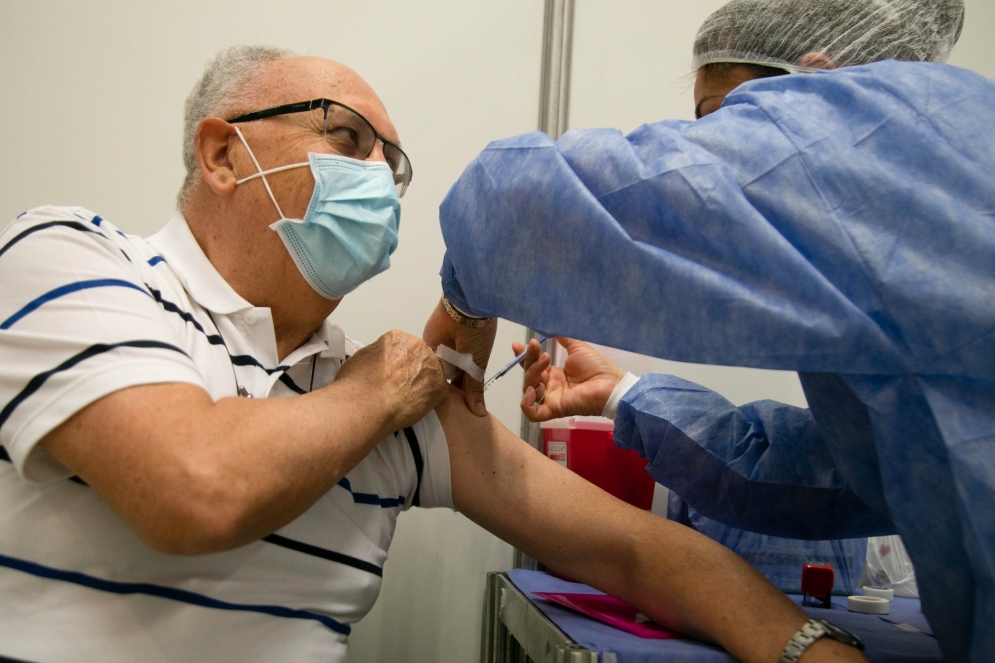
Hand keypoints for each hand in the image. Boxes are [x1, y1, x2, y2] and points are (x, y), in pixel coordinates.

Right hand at [337, 329, 449, 432]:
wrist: (366, 405)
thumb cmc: (356, 384)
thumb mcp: (362, 357)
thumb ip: (379, 354)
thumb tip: (384, 362)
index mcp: (397, 337)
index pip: (402, 346)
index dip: (397, 361)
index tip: (391, 373)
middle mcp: (418, 346)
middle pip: (419, 356)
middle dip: (412, 369)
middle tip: (400, 386)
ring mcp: (431, 365)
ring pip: (431, 372)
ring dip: (423, 381)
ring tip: (407, 397)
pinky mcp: (440, 386)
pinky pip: (438, 390)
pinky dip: (429, 398)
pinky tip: (415, 405)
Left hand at [423, 298, 496, 416]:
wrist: (464, 311)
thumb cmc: (476, 338)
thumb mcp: (477, 364)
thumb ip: (474, 388)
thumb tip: (479, 413)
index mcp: (470, 364)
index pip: (463, 385)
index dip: (460, 398)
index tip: (453, 414)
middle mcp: (455, 360)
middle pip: (447, 380)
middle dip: (443, 392)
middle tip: (433, 412)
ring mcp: (441, 353)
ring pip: (434, 372)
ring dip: (430, 382)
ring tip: (419, 404)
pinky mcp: (427, 346)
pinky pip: (423, 361)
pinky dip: (420, 370)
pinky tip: (411, 388)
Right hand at [516, 337, 626, 421]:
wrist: (612, 383)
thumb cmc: (598, 367)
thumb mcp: (578, 348)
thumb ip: (564, 338)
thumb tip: (551, 328)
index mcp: (555, 374)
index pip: (533, 366)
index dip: (524, 356)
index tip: (518, 345)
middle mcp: (551, 387)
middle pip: (529, 376)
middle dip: (529, 360)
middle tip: (537, 347)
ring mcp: (551, 399)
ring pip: (528, 390)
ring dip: (531, 374)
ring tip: (546, 361)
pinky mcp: (555, 409)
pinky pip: (533, 413)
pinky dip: (527, 403)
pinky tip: (533, 389)